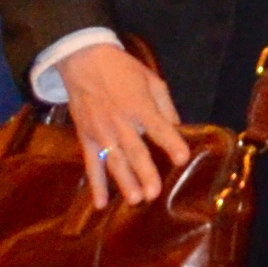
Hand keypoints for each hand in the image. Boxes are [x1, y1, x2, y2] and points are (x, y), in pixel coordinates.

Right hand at [56, 41, 191, 207]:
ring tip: (135, 199)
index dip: (171, 143)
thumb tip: (177, 129)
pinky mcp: (85, 138)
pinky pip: (91, 165)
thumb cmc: (124, 71)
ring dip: (123, 182)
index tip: (182, 158)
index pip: (159, 128)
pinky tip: (100, 203)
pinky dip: (95, 184)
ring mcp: (100, 132)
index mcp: (140, 106)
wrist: (85, 63)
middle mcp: (120, 122)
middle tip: (154, 194)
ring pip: (113, 162)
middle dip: (145, 173)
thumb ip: (165, 106)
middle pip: (135, 151)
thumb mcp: (152, 81)